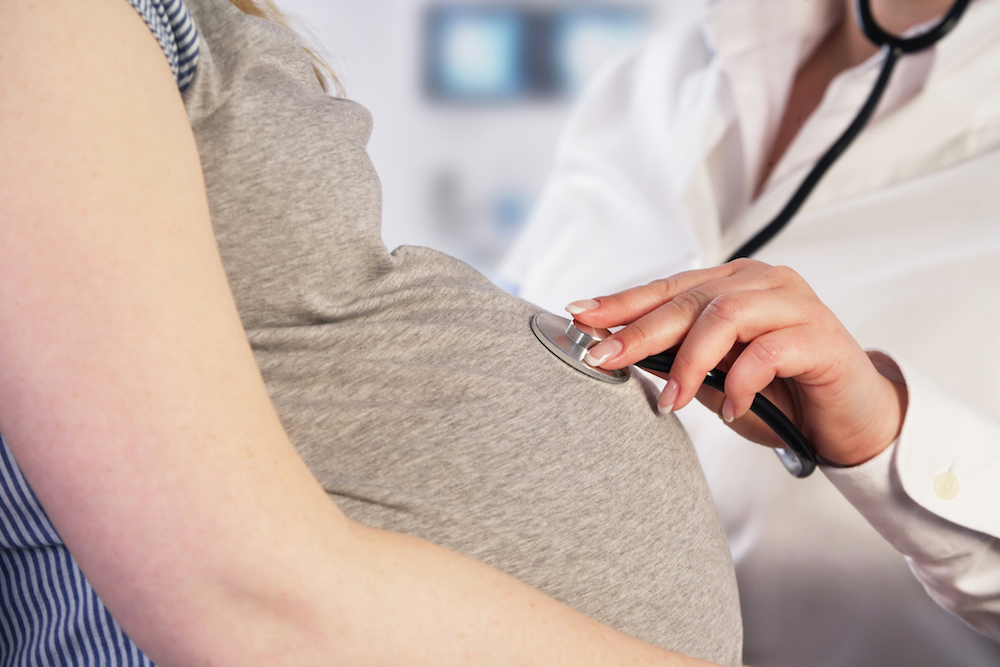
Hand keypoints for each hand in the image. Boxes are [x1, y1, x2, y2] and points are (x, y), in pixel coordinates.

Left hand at [567, 259, 907, 466]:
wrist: (850, 421)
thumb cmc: (780, 396)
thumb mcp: (716, 379)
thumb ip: (679, 361)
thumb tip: (619, 355)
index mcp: (733, 283)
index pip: (668, 288)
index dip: (622, 302)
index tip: (579, 315)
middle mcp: (762, 282)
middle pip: (688, 299)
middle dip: (638, 331)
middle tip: (603, 359)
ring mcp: (794, 303)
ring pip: (724, 316)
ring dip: (689, 362)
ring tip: (671, 402)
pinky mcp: (820, 336)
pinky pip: (767, 352)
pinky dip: (740, 383)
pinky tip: (731, 410)